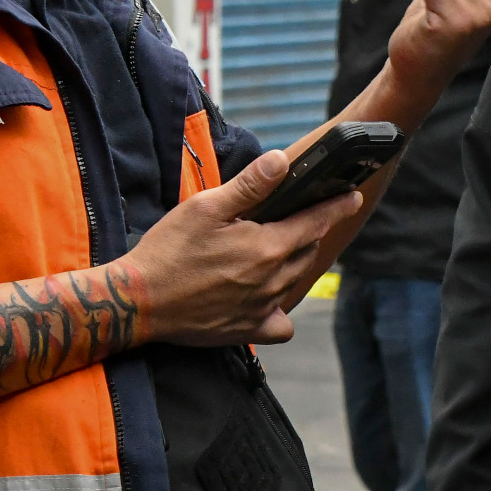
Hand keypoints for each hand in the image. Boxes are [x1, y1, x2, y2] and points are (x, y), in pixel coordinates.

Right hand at [121, 149, 357, 347]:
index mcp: (268, 247)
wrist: (137, 302)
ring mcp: (262, 308)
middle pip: (307, 250)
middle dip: (309, 232)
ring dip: (294, 262)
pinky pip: (281, 323)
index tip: (352, 196)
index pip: (316, 222)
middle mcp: (273, 280)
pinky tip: (267, 297)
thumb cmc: (168, 250)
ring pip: (295, 280)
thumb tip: (282, 160)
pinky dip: (281, 310)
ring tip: (277, 250)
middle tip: (300, 219)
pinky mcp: (248, 331)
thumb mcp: (206, 207)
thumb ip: (250, 185)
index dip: (337, 206)